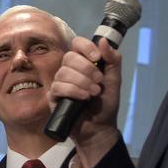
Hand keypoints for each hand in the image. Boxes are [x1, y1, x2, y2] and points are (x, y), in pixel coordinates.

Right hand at [49, 35, 123, 167]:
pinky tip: (84, 98)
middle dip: (87, 69)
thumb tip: (103, 40)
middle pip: (69, 57)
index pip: (77, 44)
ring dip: (82, 82)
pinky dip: (74, 91)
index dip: (86, 47)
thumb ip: (113, 59)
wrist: (100, 126)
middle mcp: (69, 70)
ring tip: (94, 93)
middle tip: (98, 82)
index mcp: (83, 62)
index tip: (97, 58)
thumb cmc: (106, 103)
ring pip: (64, 72)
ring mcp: (60, 83)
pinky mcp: (53, 96)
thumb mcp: (114, 79)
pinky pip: (58, 87)